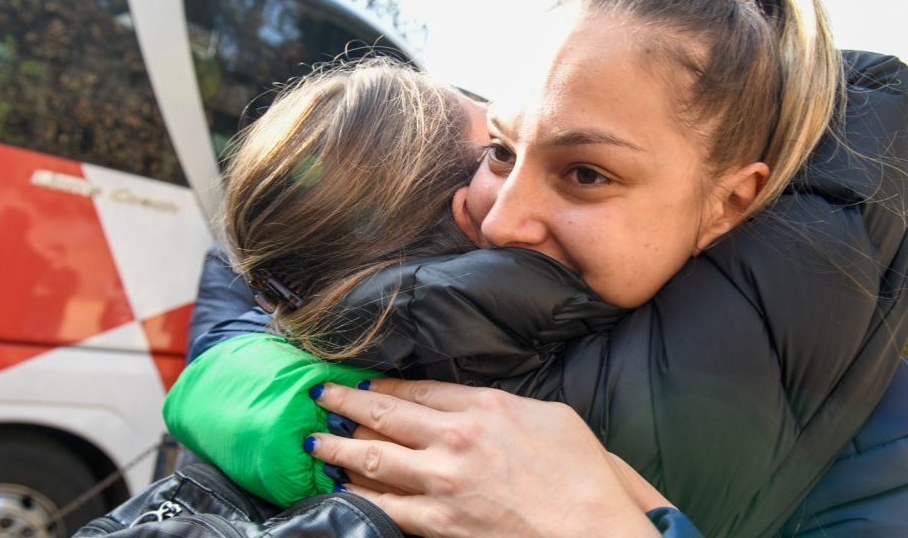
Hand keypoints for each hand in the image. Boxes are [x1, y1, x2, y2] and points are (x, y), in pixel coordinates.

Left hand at [307, 379, 661, 537]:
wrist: (592, 532)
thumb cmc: (581, 475)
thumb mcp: (549, 416)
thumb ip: (503, 405)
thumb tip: (477, 405)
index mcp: (483, 406)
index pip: (418, 389)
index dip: (384, 386)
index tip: (362, 384)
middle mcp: (454, 439)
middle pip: (385, 415)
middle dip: (345, 404)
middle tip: (319, 396)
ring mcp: (442, 483)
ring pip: (374, 459)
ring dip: (339, 448)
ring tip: (315, 441)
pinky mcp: (438, 523)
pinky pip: (385, 506)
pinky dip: (357, 495)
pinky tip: (339, 488)